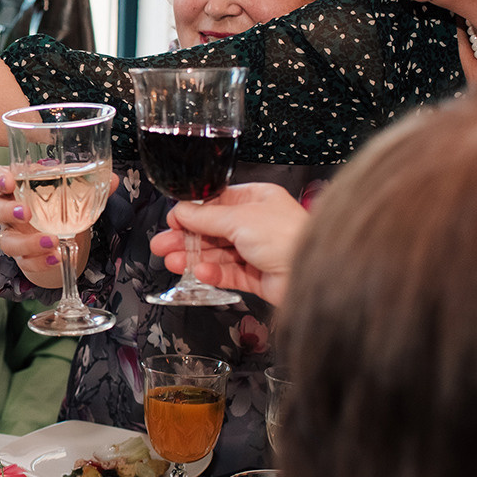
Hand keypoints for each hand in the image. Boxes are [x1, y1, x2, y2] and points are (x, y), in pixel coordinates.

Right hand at [0, 163, 108, 287]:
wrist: (64, 234)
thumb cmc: (61, 205)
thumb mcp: (74, 192)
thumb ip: (91, 185)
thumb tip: (113, 180)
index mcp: (17, 187)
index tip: (10, 182)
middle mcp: (8, 210)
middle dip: (5, 211)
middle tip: (26, 213)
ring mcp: (13, 235)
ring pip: (5, 241)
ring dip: (27, 243)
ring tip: (51, 242)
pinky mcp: (23, 256)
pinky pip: (25, 261)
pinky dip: (41, 261)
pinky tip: (57, 257)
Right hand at [150, 182, 309, 304]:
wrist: (313, 273)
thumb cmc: (288, 237)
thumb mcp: (239, 218)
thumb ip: (206, 216)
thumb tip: (181, 211)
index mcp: (257, 200)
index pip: (216, 204)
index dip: (192, 213)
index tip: (173, 221)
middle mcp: (257, 223)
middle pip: (213, 230)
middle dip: (187, 238)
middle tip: (163, 245)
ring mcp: (257, 250)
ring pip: (218, 253)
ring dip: (194, 257)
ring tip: (173, 261)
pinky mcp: (258, 276)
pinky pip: (229, 273)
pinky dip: (212, 273)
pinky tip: (200, 272)